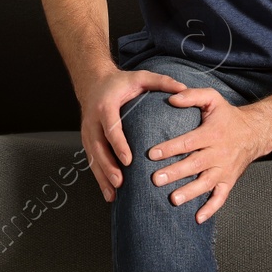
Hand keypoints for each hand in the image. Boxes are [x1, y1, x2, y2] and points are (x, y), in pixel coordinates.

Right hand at [78, 68, 187, 202]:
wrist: (93, 82)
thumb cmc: (120, 82)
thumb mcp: (140, 77)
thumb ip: (161, 82)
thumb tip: (184, 88)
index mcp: (106, 106)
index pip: (110, 127)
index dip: (118, 144)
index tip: (128, 160)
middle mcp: (93, 121)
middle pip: (98, 147)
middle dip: (108, 166)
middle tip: (121, 182)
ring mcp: (88, 132)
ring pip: (93, 157)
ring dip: (103, 176)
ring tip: (114, 194)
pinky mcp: (87, 141)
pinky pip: (92, 161)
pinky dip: (99, 178)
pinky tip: (109, 194)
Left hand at [146, 86, 271, 223]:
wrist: (255, 132)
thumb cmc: (228, 115)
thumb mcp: (213, 99)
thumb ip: (192, 96)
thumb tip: (170, 98)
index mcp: (212, 134)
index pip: (189, 142)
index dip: (170, 148)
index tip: (152, 153)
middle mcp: (219, 153)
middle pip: (195, 164)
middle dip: (175, 173)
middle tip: (155, 179)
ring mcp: (224, 169)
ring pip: (206, 183)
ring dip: (190, 193)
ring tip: (173, 199)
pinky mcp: (229, 181)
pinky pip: (221, 197)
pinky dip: (211, 209)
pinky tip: (198, 218)